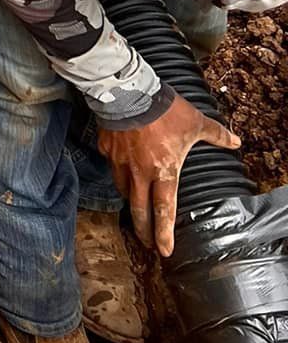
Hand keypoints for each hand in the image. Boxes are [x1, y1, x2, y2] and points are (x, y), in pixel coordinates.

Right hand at [99, 95, 240, 257]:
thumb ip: (216, 134)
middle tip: (146, 243)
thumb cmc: (164, 111)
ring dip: (130, 201)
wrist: (128, 92)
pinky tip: (121, 170)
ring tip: (135, 206)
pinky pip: (112, 167)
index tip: (164, 251)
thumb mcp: (195, 123)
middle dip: (144, 230)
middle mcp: (139, 173)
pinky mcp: (107, 149)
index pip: (164, 209)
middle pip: (139, 210)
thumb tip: (236, 142)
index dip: (164, 233)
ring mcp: (120, 162)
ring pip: (123, 190)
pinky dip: (118, 173)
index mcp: (163, 171)